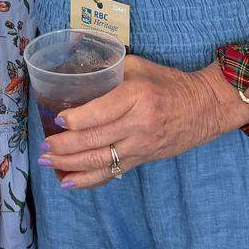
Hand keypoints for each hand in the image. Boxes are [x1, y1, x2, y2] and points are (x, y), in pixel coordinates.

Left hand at [39, 57, 233, 188]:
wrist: (205, 108)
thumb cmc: (169, 83)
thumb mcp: (140, 66)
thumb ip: (110, 69)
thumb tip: (76, 71)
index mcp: (136, 96)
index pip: (100, 112)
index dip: (75, 120)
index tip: (57, 120)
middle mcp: (138, 124)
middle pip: (95, 140)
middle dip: (64, 146)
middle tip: (44, 145)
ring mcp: (141, 146)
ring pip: (100, 161)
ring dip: (70, 165)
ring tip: (48, 162)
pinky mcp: (142, 159)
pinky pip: (112, 173)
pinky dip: (88, 180)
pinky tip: (69, 182)